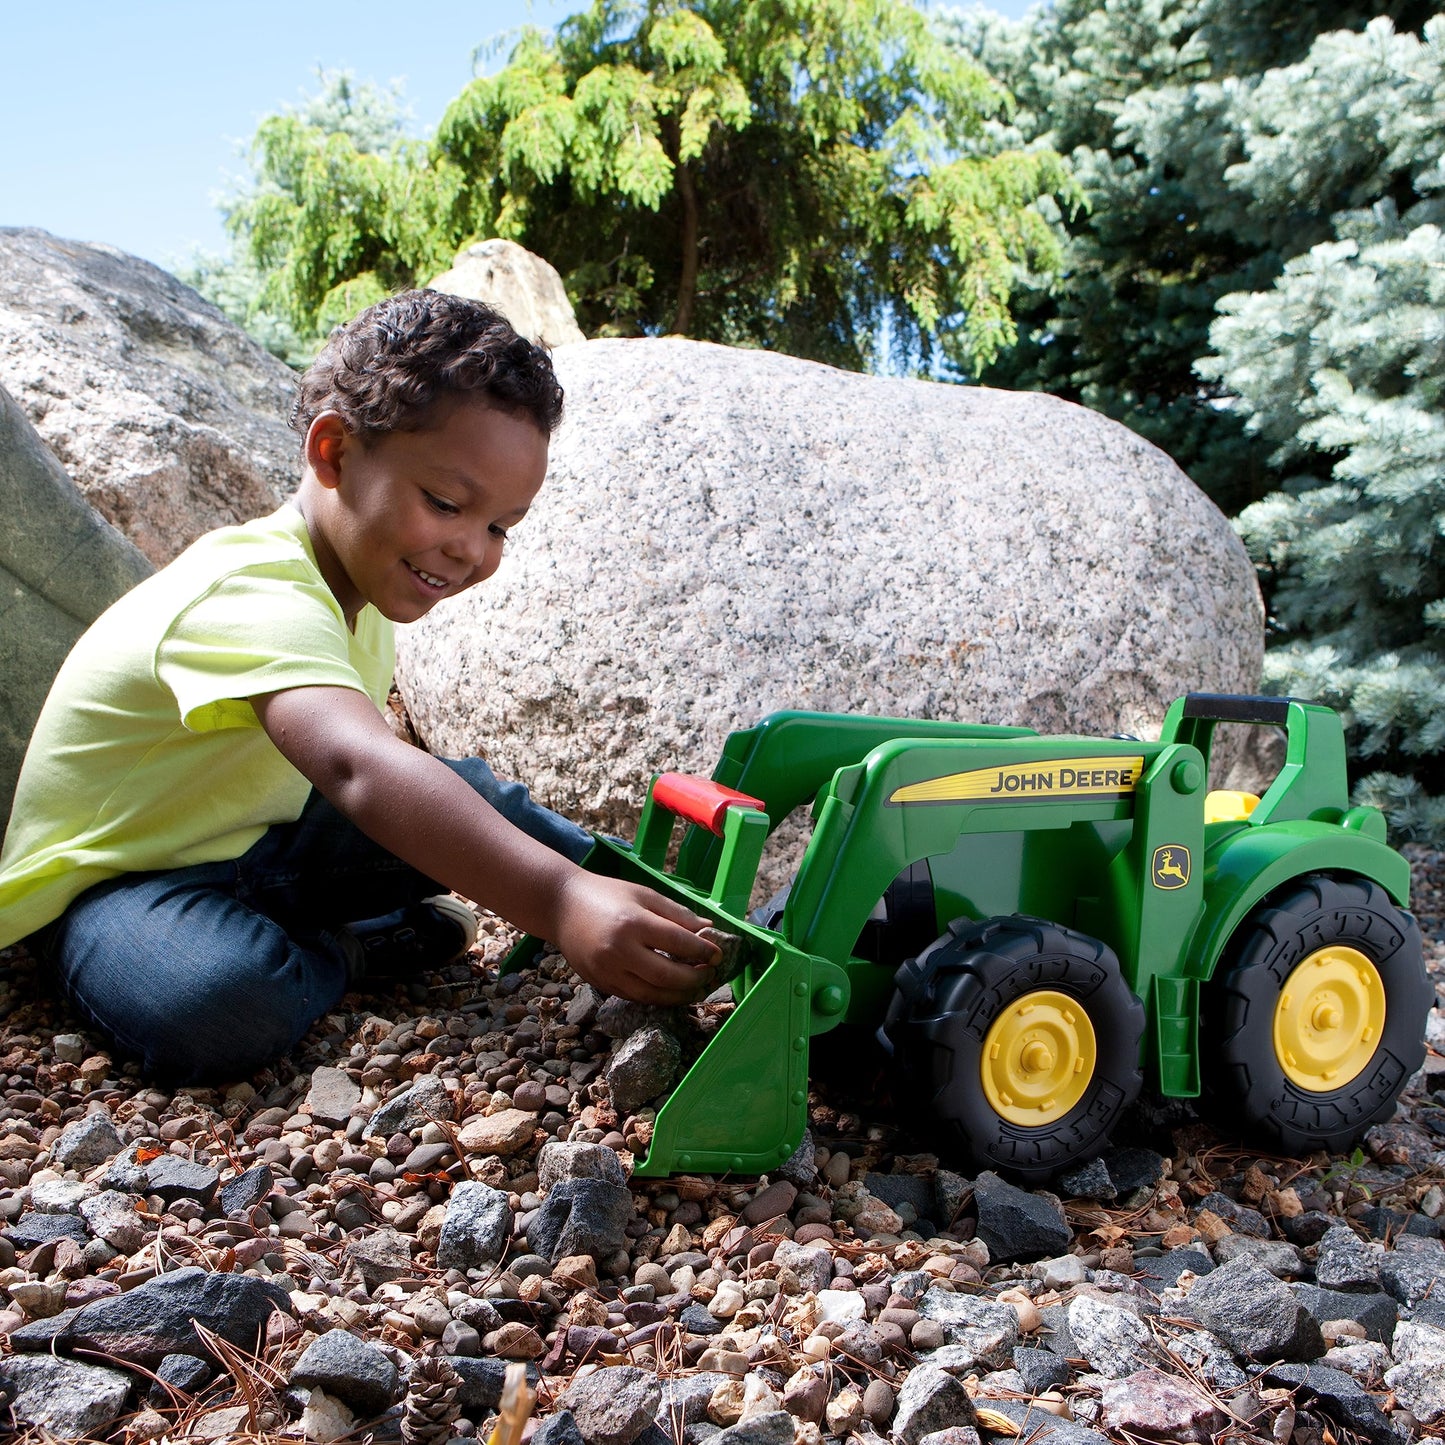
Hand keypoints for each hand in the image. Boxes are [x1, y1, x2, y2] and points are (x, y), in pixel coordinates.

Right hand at [553, 872, 721, 1003]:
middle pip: (667, 975)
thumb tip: (707, 931)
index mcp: (633, 922)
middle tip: (709, 974)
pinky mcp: (599, 983)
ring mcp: (607, 971)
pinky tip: (671, 991)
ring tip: (695, 988)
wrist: (561, 906)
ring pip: (652, 995)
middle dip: (694, 978)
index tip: (717, 954)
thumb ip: (677, 914)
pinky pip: (635, 997)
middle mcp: (619, 950)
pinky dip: (657, 997)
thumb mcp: (644, 894)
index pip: (678, 942)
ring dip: (679, 995)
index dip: (702, 951)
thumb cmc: (606, 894)